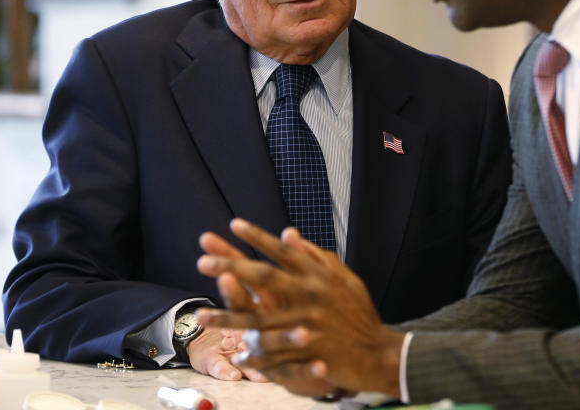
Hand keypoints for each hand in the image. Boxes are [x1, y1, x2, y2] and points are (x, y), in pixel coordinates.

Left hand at [196, 219, 404, 396]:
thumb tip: (290, 234)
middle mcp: (311, 294)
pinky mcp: (305, 349)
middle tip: (202, 261)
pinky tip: (232, 354)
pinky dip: (251, 355)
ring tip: (201, 315)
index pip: (283, 250)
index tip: (234, 224)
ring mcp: (307, 322)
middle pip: (264, 277)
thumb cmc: (359, 314)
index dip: (258, 236)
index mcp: (319, 275)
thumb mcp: (345, 280)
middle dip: (231, 267)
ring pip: (258, 319)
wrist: (378, 353)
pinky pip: (271, 353)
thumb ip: (317, 257)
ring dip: (227, 317)